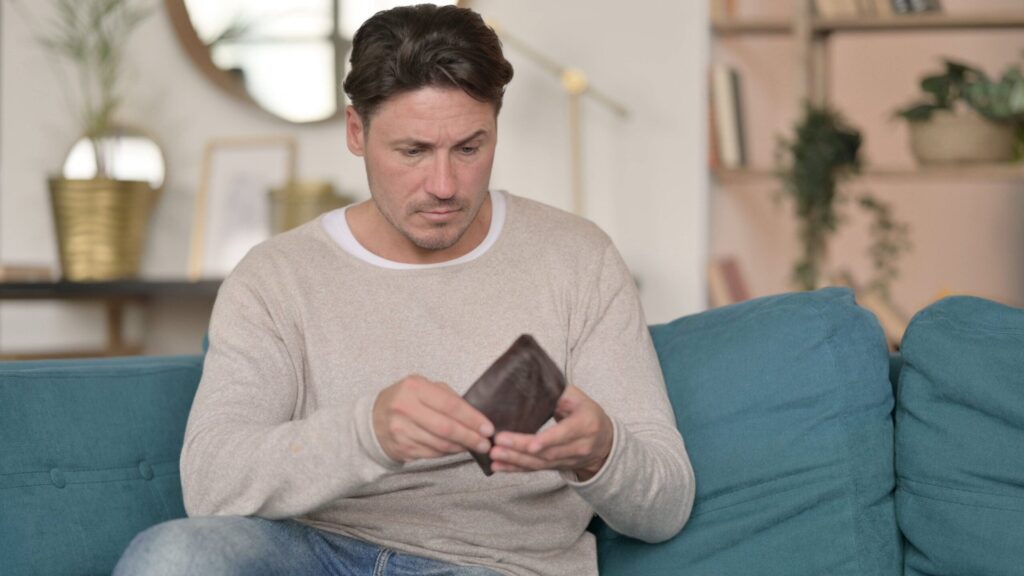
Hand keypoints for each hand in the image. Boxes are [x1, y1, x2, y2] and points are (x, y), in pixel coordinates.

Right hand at [373, 375, 494, 462]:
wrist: (374, 418)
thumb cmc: (407, 399)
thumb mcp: (424, 388)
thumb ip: (448, 398)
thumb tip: (476, 418)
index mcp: (414, 387)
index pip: (450, 405)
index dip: (472, 419)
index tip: (487, 428)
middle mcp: (405, 408)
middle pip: (446, 428)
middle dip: (469, 437)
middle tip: (485, 443)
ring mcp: (401, 430)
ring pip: (440, 444)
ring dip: (460, 447)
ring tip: (474, 446)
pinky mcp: (401, 447)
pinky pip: (432, 453)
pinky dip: (448, 453)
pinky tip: (456, 449)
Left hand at [488, 385, 612, 480]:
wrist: (605, 442)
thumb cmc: (588, 414)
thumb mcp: (579, 399)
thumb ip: (558, 392)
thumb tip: (532, 383)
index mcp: (585, 425)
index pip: (565, 434)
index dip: (548, 440)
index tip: (531, 444)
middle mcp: (578, 446)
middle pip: (548, 452)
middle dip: (521, 449)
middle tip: (498, 443)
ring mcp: (568, 460)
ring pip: (540, 464)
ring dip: (515, 460)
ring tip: (494, 455)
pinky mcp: (557, 467)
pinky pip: (535, 470)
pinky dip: (515, 469)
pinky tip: (498, 466)